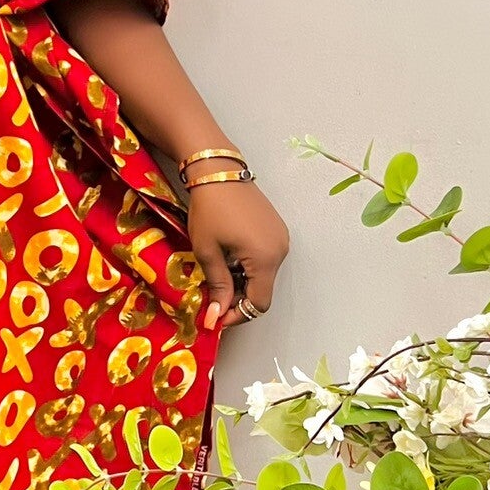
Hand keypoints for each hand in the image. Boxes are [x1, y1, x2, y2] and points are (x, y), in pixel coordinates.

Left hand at [185, 179, 289, 331]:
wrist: (218, 171)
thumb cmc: (209, 210)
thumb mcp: (208, 251)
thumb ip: (217, 286)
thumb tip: (216, 318)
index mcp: (265, 258)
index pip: (258, 304)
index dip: (238, 316)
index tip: (217, 318)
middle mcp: (280, 250)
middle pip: (263, 291)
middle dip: (238, 300)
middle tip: (213, 300)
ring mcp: (281, 238)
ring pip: (265, 276)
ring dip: (243, 283)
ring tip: (219, 277)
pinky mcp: (277, 229)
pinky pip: (266, 259)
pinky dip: (249, 268)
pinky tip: (230, 260)